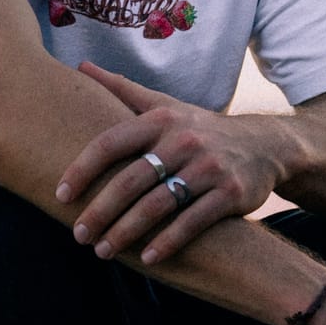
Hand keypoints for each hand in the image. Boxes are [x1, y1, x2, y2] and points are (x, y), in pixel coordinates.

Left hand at [54, 61, 282, 263]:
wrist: (265, 145)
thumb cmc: (200, 129)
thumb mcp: (165, 106)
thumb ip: (122, 89)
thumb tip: (80, 66)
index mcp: (160, 120)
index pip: (111, 143)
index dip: (82, 169)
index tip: (60, 195)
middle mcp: (183, 140)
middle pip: (131, 180)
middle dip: (100, 211)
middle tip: (78, 234)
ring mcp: (209, 167)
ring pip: (158, 205)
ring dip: (126, 232)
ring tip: (104, 251)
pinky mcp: (230, 193)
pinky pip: (192, 222)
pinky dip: (167, 243)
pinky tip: (147, 258)